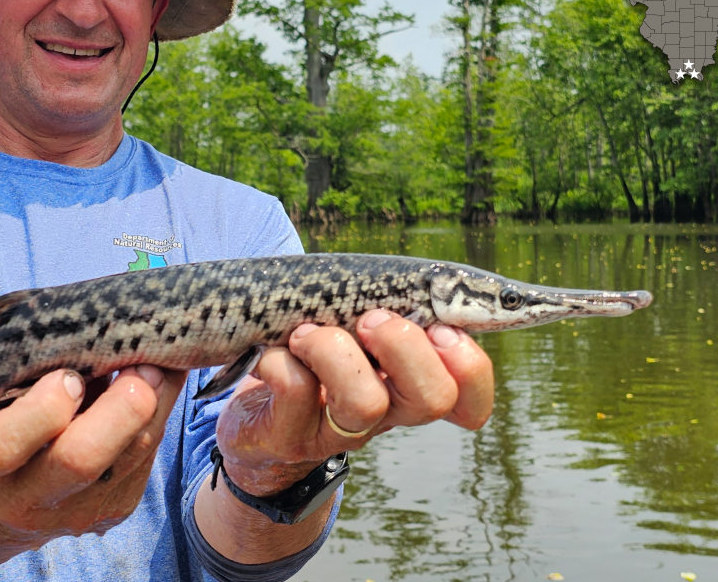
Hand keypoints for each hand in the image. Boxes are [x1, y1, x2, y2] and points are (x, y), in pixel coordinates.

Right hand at [0, 364, 186, 541]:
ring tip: (160, 362)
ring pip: (130, 456)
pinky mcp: (113, 510)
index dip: (41, 408)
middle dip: (121, 406)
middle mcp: (25, 499)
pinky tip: (160, 384)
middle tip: (140, 364)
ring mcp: (74, 512)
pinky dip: (159, 414)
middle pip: (79, 460)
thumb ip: (29, 376)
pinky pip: (147, 457)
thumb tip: (93, 331)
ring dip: (156, 400)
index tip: (66, 376)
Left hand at [214, 310, 493, 496]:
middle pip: (433, 398)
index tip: (440, 327)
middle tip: (369, 319)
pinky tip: (272, 352)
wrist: (246, 396)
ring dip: (333, 349)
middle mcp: (385, 413)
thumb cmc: (311, 341)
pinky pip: (297, 390)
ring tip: (305, 333)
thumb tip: (428, 279)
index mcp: (410, 381)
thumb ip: (389, 302)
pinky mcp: (290, 437)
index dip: (471, 366)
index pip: (469, 397)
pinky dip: (280, 358)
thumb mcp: (353, 315)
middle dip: (403, 343)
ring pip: (365, 402)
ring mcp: (338, 431)